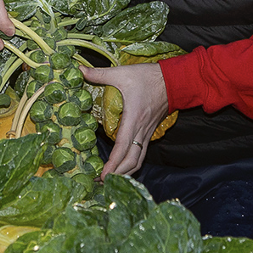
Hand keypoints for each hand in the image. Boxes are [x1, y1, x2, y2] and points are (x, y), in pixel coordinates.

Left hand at [80, 63, 167, 179]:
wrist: (173, 80)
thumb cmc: (148, 77)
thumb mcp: (122, 73)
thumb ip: (100, 74)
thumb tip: (79, 71)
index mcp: (133, 119)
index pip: (122, 147)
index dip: (113, 164)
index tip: (103, 175)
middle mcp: (141, 130)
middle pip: (132, 161)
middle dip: (118, 174)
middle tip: (101, 182)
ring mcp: (147, 133)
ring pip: (138, 160)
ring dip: (126, 172)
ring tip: (110, 179)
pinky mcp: (149, 132)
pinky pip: (141, 153)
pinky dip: (132, 164)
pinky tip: (123, 167)